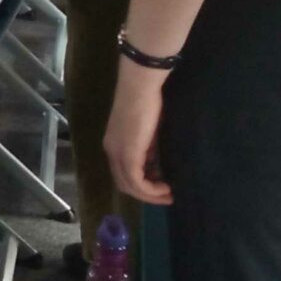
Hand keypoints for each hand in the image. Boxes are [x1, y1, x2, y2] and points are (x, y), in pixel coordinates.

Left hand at [104, 67, 173, 205]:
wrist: (141, 85)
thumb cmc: (147, 101)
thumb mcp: (148, 131)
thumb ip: (148, 147)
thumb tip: (156, 162)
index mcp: (114, 144)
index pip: (123, 173)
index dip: (141, 184)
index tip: (161, 186)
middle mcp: (112, 151)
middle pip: (124, 184)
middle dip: (146, 194)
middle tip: (166, 195)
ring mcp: (118, 153)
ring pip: (130, 186)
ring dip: (150, 194)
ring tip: (169, 194)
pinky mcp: (128, 154)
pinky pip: (137, 181)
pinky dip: (151, 189)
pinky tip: (165, 188)